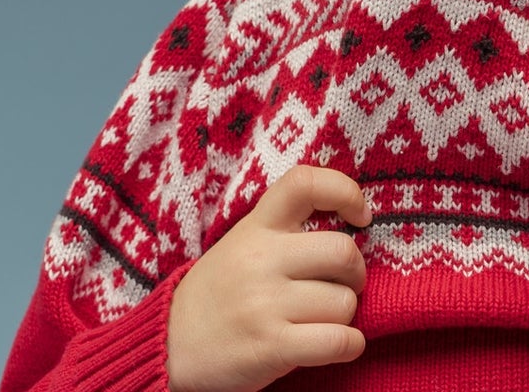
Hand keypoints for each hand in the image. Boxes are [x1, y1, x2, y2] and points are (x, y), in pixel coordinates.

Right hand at [165, 164, 370, 391]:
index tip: (360, 217)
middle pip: (343, 251)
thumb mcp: (240, 244)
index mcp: (255, 227)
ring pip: (344, 302)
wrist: (168, 345)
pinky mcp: (272, 346)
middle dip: (356, 274)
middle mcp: (261, 259)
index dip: (345, 192)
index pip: (305, 183)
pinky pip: (339, 341)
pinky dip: (350, 345)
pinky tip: (339, 344)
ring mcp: (265, 303)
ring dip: (345, 316)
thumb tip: (350, 228)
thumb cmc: (216, 294)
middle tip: (342, 286)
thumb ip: (283, 230)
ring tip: (322, 320)